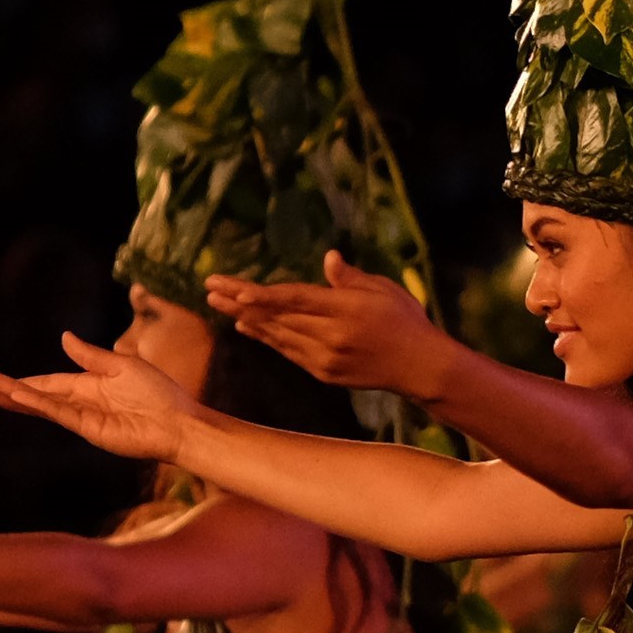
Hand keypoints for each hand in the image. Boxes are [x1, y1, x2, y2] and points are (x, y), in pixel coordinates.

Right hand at [0, 333, 197, 463]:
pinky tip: (16, 395)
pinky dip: (37, 403)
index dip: (22, 383)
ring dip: (10, 398)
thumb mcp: (123, 365)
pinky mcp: (90, 428)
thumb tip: (63, 338)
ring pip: (39, 406)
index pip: (48, 384)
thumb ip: (92, 355)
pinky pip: (58, 412)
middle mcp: (81, 403)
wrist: (181, 422)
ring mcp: (83, 418)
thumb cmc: (160, 394)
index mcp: (89, 386)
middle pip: (35, 397)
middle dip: (4, 394)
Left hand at [207, 251, 449, 396]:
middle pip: (278, 317)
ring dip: (247, 320)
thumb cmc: (406, 321)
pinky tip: (248, 327)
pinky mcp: (324, 374)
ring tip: (219, 305)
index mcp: (346, 310)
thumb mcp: (384, 290)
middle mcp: (331, 336)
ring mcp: (325, 358)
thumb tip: (328, 258)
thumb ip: (350, 278)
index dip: (262, 296)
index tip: (234, 289)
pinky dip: (266, 339)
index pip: (295, 300)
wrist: (421, 368)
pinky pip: (288, 352)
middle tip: (211, 290)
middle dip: (241, 303)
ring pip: (278, 336)